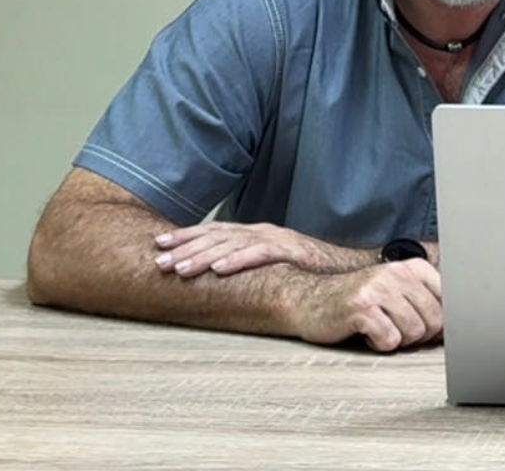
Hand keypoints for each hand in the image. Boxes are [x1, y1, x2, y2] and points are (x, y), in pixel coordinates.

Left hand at [154, 222, 372, 277]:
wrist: (345, 267)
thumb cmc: (307, 268)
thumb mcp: (271, 263)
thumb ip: (247, 263)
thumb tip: (215, 274)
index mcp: (254, 233)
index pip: (214, 231)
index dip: (186, 236)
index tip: (159, 243)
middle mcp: (261, 232)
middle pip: (216, 236)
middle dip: (185, 247)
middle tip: (159, 260)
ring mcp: (275, 239)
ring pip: (232, 245)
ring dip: (202, 256)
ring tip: (179, 268)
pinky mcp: (290, 251)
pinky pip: (259, 254)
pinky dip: (237, 261)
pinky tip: (218, 269)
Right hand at [290, 260, 442, 351]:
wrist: (310, 300)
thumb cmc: (360, 302)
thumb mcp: (397, 293)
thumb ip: (427, 302)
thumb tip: (459, 328)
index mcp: (414, 268)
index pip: (450, 302)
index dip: (439, 324)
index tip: (425, 328)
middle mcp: (398, 273)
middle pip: (435, 321)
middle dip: (418, 335)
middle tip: (395, 329)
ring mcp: (379, 288)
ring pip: (414, 333)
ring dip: (397, 340)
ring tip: (379, 328)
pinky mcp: (361, 307)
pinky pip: (389, 340)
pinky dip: (378, 344)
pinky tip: (365, 332)